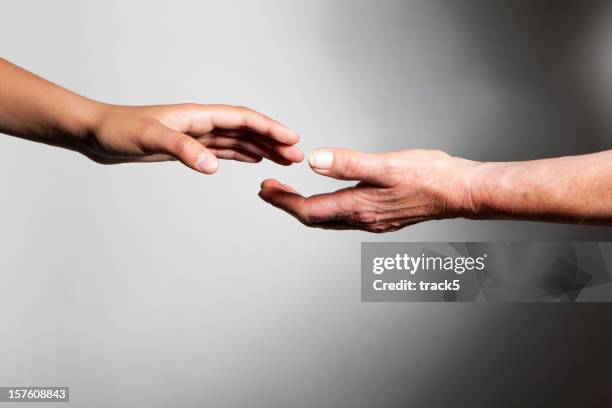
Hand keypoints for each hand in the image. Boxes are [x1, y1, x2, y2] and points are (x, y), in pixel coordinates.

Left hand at [81, 103, 302, 172]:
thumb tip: (213, 166)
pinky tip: (254, 160)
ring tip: (284, 161)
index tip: (292, 140)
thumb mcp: (149, 138)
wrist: (95, 134)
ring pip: (238, 139)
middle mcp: (201, 123)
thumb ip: (183, 150)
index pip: (243, 118)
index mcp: (197, 115)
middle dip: (274, 141)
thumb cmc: (117, 130)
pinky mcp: (188, 147)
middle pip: (247, 129)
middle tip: (297, 157)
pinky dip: (242, 154)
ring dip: (262, 148)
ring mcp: (196, 135)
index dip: (270, 128)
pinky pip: (223, 149)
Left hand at [258, 149, 478, 231]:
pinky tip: (328, 198)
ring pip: (328, 220)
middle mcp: (362, 219)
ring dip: (305, 208)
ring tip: (290, 194)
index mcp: (359, 207)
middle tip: (269, 191)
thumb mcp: (386, 164)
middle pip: (314, 218)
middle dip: (288, 205)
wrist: (461, 192)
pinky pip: (344, 218)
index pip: (308, 210)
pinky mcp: (382, 217)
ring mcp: (373, 221)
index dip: (283, 201)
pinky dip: (326, 208)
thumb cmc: (430, 177)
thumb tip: (315, 161)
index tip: (265, 189)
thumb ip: (348, 164)